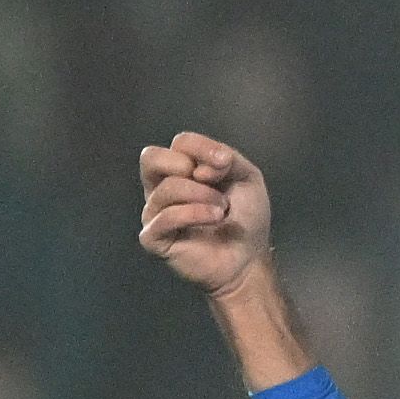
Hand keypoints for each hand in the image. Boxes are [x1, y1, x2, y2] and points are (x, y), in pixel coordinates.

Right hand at [138, 131, 272, 292]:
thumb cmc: (246, 216)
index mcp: (182, 168)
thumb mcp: (247, 177)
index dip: (202, 148)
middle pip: (151, 157)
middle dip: (182, 163)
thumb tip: (200, 167)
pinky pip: (165, 218)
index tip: (225, 163)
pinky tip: (214, 218)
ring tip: (222, 209)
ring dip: (201, 195)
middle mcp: (162, 186)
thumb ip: (227, 160)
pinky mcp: (154, 237)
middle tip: (208, 179)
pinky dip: (193, 214)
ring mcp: (155, 212)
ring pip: (166, 189)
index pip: (180, 142)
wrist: (249, 256)